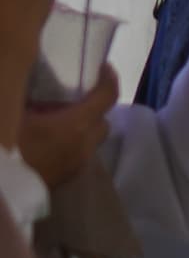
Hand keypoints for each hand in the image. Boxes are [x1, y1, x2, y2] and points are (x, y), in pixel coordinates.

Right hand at [20, 68, 115, 189]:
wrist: (1, 190)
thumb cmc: (8, 148)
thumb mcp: (14, 114)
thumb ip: (27, 96)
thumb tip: (28, 77)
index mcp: (75, 125)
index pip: (106, 98)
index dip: (109, 79)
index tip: (103, 67)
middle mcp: (84, 145)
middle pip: (102, 120)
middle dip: (93, 107)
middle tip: (70, 96)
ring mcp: (78, 164)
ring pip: (91, 139)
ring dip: (81, 127)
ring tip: (55, 119)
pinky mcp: (67, 177)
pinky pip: (79, 153)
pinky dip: (72, 142)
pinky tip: (48, 140)